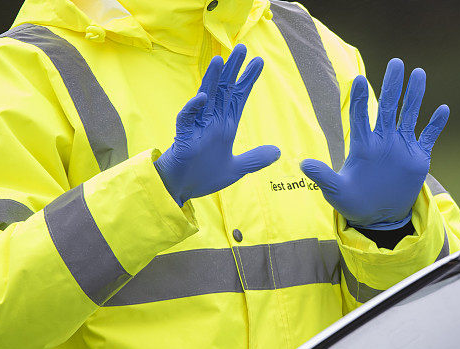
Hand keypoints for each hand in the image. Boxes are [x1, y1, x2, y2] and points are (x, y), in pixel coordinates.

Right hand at [154, 44, 280, 205]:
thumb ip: (255, 159)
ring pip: (205, 98)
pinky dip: (193, 108)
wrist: (181, 190)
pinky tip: (202, 97)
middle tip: (242, 47)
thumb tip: (277, 151)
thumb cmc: (203, 176)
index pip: (239, 98)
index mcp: (225, 127)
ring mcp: (197, 128)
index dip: (248, 80)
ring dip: (212, 79)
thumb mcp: (236, 169)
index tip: (259, 61)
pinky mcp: (183, 138)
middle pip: (224, 91)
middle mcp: (212, 122)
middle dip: (233, 70)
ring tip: (220, 59)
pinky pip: (186, 119)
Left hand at [300, 59, 449, 229]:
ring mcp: (402, 147)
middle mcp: (383, 141)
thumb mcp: (336, 192)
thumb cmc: (353, 202)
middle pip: (389, 107)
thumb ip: (323, 177)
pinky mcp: (418, 158)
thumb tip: (302, 164)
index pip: (361, 117)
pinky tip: (443, 109)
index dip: (360, 100)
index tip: (358, 79)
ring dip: (414, 96)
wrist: (378, 217)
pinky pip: (429, 137)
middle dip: (392, 85)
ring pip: (410, 115)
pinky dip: (436, 125)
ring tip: (418, 73)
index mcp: (363, 146)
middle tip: (396, 63)